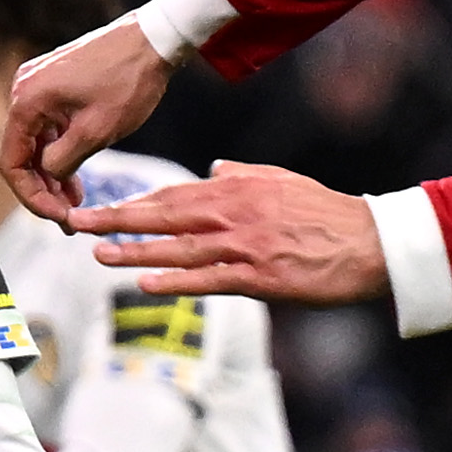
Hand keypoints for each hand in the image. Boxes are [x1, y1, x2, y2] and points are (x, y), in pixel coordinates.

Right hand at [2, 24, 176, 224]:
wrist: (152, 39)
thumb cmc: (128, 81)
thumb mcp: (96, 132)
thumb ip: (63, 161)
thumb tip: (48, 178)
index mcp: (27, 101)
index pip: (11, 163)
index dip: (30, 196)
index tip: (57, 217)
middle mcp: (24, 90)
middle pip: (20, 154)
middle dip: (42, 189)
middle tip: (68, 219)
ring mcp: (38, 85)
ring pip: (35, 143)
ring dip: (51, 174)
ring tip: (75, 203)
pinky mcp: (54, 85)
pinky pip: (47, 128)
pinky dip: (59, 153)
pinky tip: (75, 177)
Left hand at [84, 163, 385, 307]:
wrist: (372, 244)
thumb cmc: (328, 213)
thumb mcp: (282, 181)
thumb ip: (243, 174)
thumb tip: (212, 168)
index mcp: (238, 188)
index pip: (175, 194)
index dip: (136, 203)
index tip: (103, 209)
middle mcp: (235, 213)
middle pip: (165, 216)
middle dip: (118, 220)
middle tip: (79, 223)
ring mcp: (245, 246)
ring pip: (178, 248)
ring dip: (135, 251)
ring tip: (98, 255)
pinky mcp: (260, 277)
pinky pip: (208, 279)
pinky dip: (175, 281)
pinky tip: (145, 282)